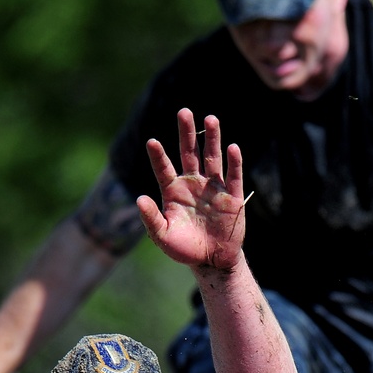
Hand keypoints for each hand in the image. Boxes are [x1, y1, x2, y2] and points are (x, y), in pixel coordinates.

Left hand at [136, 109, 246, 272]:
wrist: (211, 261)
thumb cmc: (184, 248)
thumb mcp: (162, 236)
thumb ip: (151, 218)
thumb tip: (138, 198)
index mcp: (173, 191)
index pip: (164, 168)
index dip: (158, 155)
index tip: (151, 141)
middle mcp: (193, 184)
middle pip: (189, 153)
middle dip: (187, 133)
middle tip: (184, 112)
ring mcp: (213, 189)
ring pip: (212, 158)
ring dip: (212, 139)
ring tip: (210, 118)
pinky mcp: (231, 198)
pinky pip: (233, 177)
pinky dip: (233, 162)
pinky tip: (231, 147)